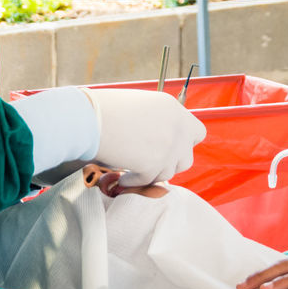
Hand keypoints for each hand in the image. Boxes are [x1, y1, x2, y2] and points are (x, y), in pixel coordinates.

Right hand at [84, 87, 205, 186]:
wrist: (89, 118)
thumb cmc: (105, 109)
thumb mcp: (139, 106)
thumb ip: (156, 122)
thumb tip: (158, 141)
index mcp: (173, 109)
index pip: (197, 132)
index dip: (183, 143)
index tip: (166, 147)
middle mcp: (177, 127)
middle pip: (187, 158)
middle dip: (170, 163)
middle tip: (150, 161)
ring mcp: (168, 147)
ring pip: (168, 173)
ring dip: (151, 174)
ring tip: (131, 169)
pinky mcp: (154, 164)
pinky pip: (148, 181)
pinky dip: (135, 182)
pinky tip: (122, 177)